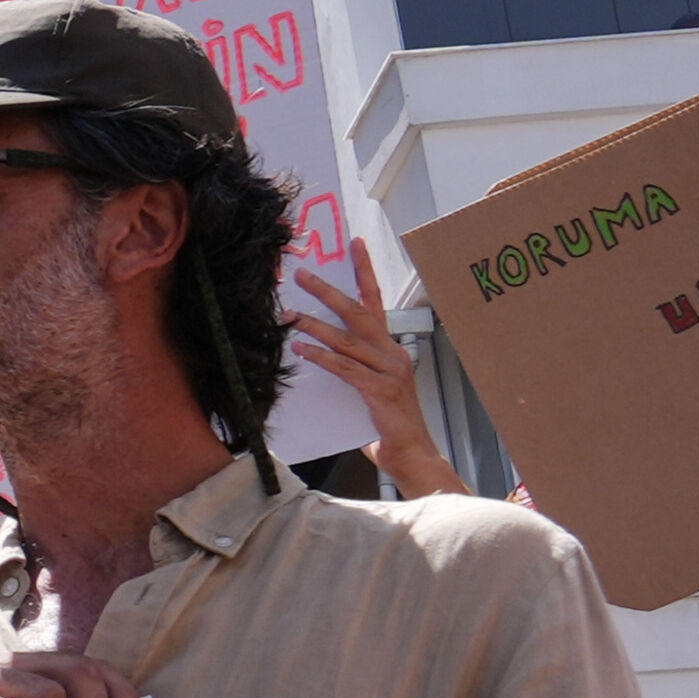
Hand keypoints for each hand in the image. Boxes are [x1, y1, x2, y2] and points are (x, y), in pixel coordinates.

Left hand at [289, 249, 458, 499]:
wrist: (410, 453)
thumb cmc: (385, 421)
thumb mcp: (367, 386)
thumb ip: (350, 365)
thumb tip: (317, 350)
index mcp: (389, 348)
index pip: (375, 302)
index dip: (365, 272)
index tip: (355, 244)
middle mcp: (392, 353)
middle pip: (359, 312)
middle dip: (329, 292)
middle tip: (302, 275)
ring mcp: (388, 371)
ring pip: (347, 340)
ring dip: (315, 325)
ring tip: (288, 315)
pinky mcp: (380, 391)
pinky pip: (346, 369)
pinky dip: (323, 357)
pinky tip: (301, 349)